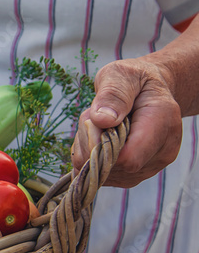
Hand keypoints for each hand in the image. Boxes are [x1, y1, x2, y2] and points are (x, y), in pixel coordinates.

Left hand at [72, 58, 182, 187]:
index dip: (99, 146)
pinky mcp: (136, 175)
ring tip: (100, 127)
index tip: (92, 121)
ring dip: (89, 151)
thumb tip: (102, 119)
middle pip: (113, 167)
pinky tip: (100, 139)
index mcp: (163, 122)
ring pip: (105, 174)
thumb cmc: (132, 81)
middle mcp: (163, 150)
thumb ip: (113, 94)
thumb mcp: (120, 75)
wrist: (147, 93)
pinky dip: (93, 159)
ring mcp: (151, 166)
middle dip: (90, 145)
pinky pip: (104, 176)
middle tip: (93, 119)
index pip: (128, 158)